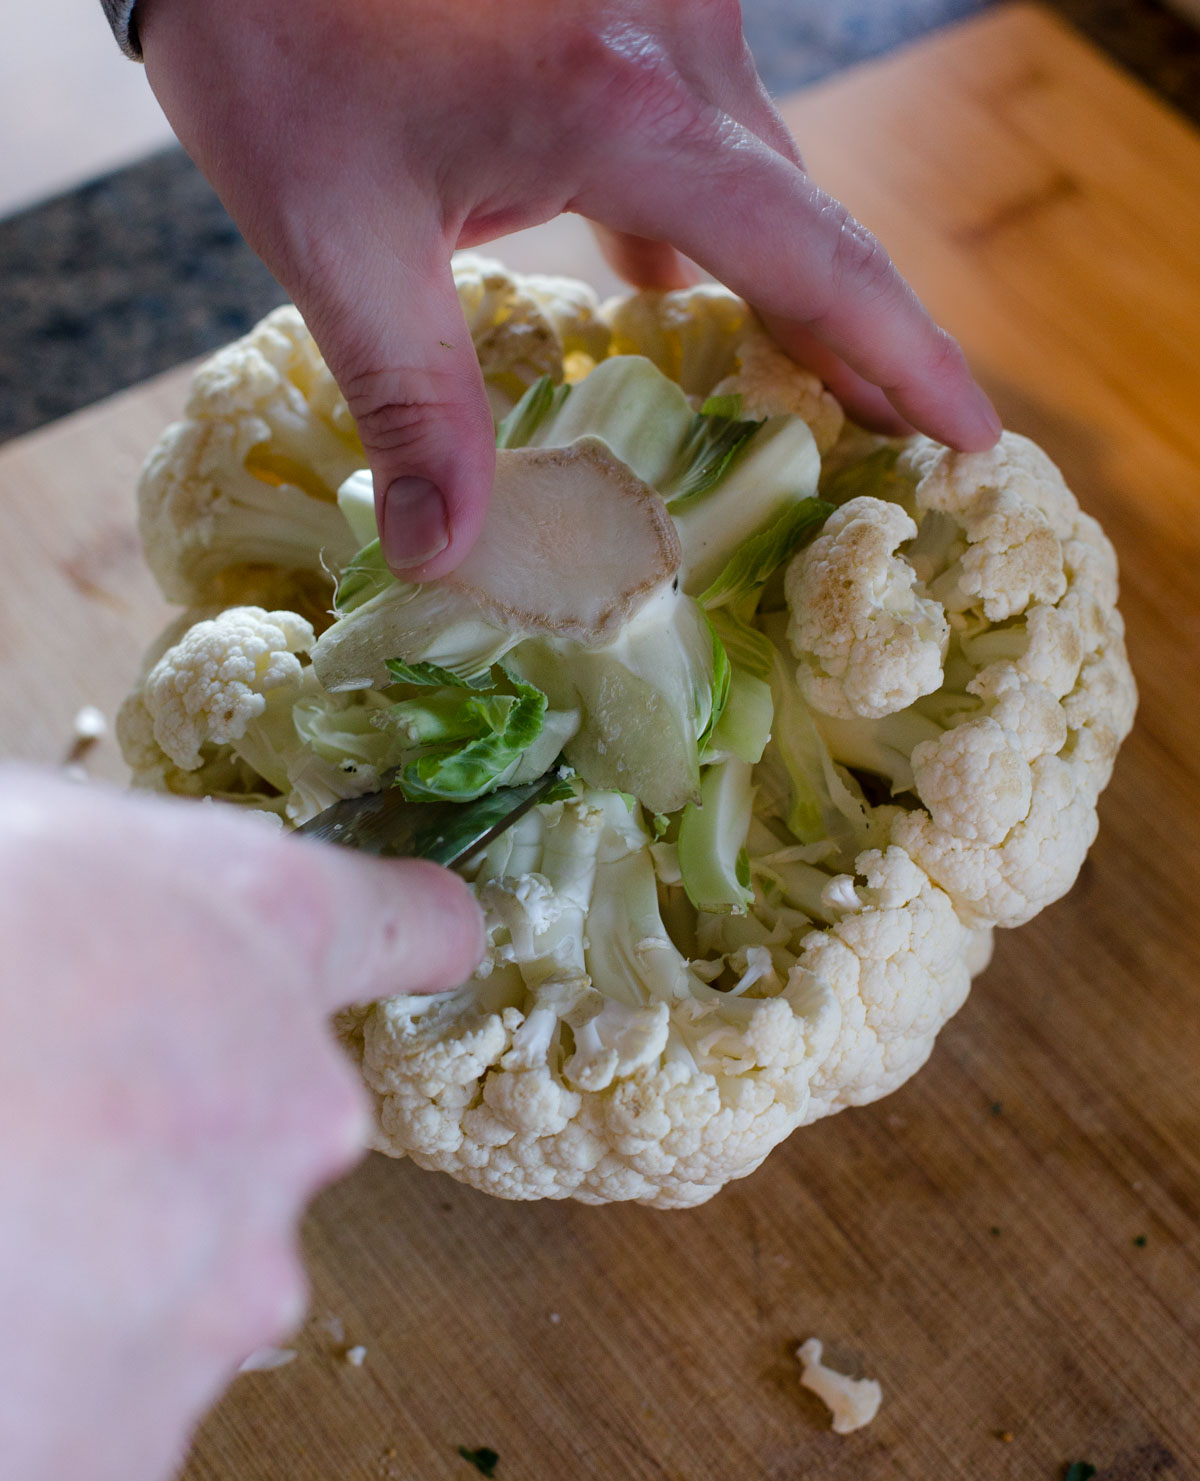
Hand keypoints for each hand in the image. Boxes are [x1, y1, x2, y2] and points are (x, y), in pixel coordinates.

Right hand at [0, 768, 482, 1480]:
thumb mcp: (22, 836)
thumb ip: (117, 881)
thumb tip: (111, 914)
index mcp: (264, 931)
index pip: (403, 926)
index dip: (405, 937)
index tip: (423, 946)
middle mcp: (289, 1107)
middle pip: (265, 1131)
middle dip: (166, 1137)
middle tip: (33, 1126)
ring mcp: (221, 1280)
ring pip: (179, 1276)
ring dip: (94, 1262)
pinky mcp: (128, 1434)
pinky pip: (102, 1403)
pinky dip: (39, 1379)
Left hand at [139, 0, 1000, 576]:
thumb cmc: (276, 40)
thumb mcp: (337, 236)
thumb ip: (410, 401)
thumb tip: (442, 556)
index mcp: (628, 111)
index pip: (815, 256)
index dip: (905, 357)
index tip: (975, 438)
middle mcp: (679, 45)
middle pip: (810, 219)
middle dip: (860, 339)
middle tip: (901, 448)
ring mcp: (664, 6)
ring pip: (762, 174)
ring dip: (784, 279)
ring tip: (807, 387)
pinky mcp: (628, 4)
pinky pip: (704, 130)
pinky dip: (708, 218)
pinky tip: (667, 281)